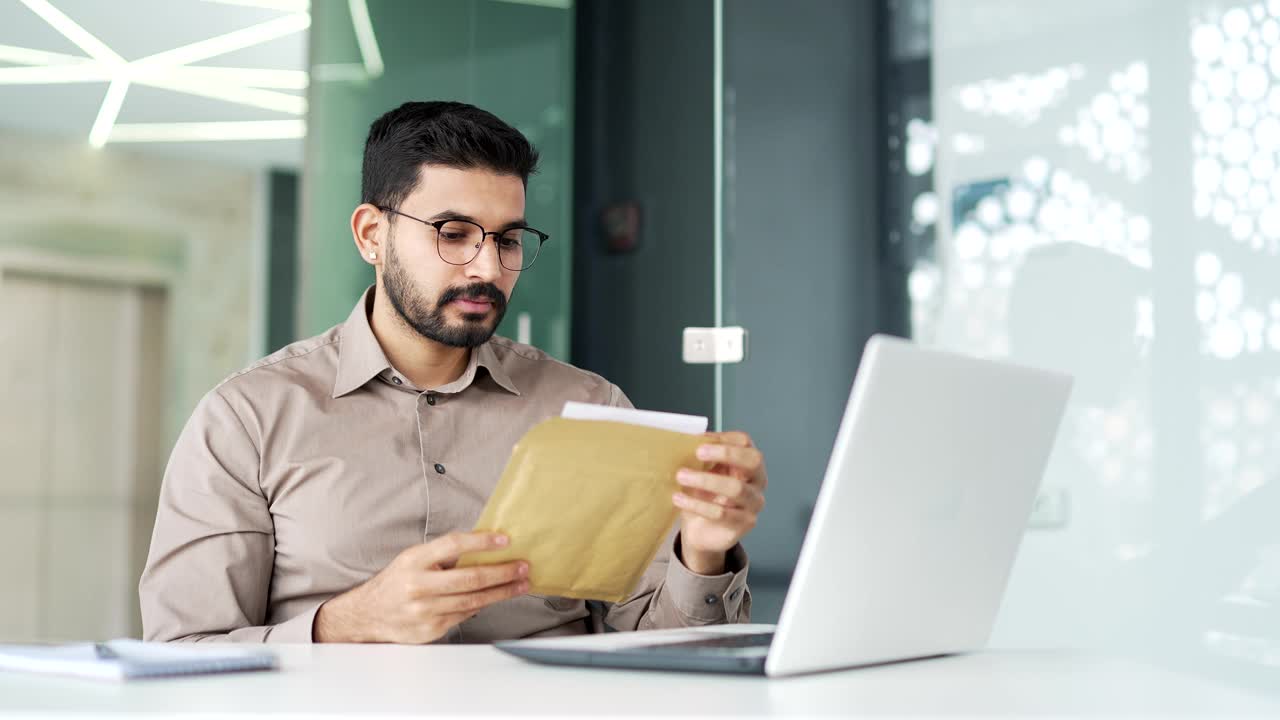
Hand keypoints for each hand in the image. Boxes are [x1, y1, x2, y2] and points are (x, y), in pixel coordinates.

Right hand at [313, 531, 528, 643]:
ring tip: (520, 584)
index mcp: (414, 561)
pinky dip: (482, 606)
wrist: (368, 615)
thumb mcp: (413, 558)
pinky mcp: (431, 629)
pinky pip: (464, 616)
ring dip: (501, 592)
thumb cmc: (396, 582)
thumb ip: (443, 554)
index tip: (504, 540)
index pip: (452, 545)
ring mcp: (424, 611)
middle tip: (522, 567)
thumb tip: (483, 547)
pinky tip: (496, 598)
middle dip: (502, 572)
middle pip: (470, 578)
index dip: (481, 542)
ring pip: (472, 601)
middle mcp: (418, 586)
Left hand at [673, 431, 766, 574]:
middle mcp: (757, 481)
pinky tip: (679, 498)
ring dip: (705, 480)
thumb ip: (702, 458)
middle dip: (726, 453)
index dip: (723, 438)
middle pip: (752, 460)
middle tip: (698, 452)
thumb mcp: (704, 473)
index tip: (698, 440)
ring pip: (736, 488)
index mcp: (748, 463)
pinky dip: (697, 504)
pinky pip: (721, 513)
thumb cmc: (705, 496)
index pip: (745, 442)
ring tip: (681, 476)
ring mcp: (754, 503)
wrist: (703, 532)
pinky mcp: (744, 523)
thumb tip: (686, 440)